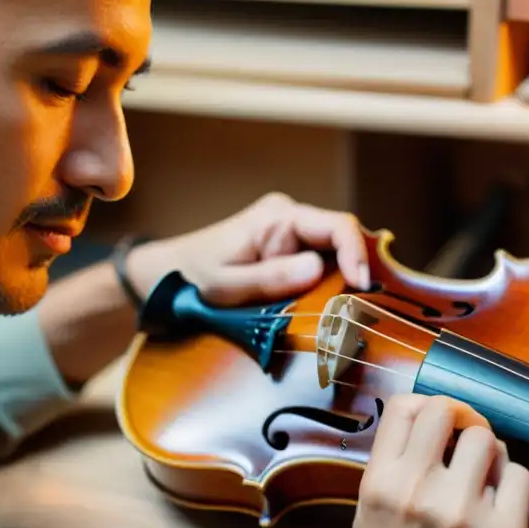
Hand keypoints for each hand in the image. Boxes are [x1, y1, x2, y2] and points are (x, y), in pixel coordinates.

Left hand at [126, 192, 370, 306]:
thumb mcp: (227, 284)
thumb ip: (271, 277)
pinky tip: (332, 308)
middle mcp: (290, 218)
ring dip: (345, 280)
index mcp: (278, 216)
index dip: (357, 254)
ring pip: (336, 253)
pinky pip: (322, 263)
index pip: (337, 226)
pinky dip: (331, 285)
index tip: (361, 287)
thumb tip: (318, 267)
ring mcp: (290, 234)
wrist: (166, 275)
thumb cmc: (192, 277)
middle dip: (356, 270)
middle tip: (362, 307)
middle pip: (342, 238)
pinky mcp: (288, 251)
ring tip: (350, 311)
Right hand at [326, 395, 528, 527]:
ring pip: (488, 441)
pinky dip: (509, 482)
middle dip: (458, 424)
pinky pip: (519, 475)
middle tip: (461, 447)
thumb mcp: (369, 504)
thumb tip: (436, 419)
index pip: (407, 405)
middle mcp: (420, 489)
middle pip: (450, 413)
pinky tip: (495, 504)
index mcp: (381, 480)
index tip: (436, 426)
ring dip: (486, 453)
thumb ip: (396, 461)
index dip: (426, 407)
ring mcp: (464, 511)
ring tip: (478, 480)